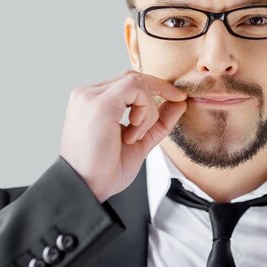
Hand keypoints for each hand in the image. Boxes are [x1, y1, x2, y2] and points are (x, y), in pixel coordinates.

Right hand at [59, 71, 186, 201]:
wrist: (86, 190)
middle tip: (177, 102)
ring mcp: (90, 97)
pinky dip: (145, 111)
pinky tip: (133, 133)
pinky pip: (135, 89)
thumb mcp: (140, 141)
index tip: (177, 98)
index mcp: (92, 102)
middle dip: (159, 89)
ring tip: (136, 136)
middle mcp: (87, 94)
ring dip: (148, 110)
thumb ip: (158, 121)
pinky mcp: (99, 103)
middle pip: (133, 77)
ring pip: (136, 82)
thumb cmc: (105, 170)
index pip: (127, 83)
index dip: (155, 87)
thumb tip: (180, 102)